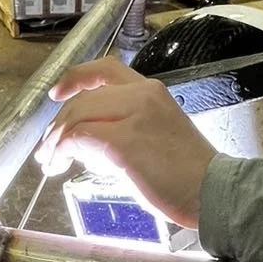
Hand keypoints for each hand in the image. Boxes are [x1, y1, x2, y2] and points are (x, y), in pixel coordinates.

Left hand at [36, 58, 215, 228]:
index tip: (57, 94)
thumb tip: (88, 144)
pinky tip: (60, 165)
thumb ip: (126, 129)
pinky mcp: (126, 142)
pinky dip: (62, 151)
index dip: (75, 78)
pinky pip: (80, 138)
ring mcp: (134, 116)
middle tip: (48, 148)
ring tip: (51, 161)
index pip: (106, 70)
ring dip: (56, 140)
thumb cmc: (188, 175)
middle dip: (57, 124)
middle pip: (82, 98)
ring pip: (77, 116)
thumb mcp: (158, 136)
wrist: (214, 192)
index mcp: (152, 91)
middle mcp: (143, 95)